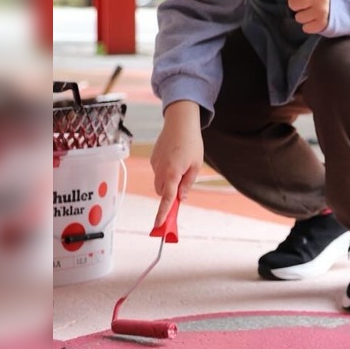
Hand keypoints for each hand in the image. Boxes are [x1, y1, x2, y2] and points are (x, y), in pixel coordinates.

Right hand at [149, 100, 203, 226]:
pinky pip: (158, 172)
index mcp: (172, 174)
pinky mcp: (153, 159)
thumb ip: (188, 183)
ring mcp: (155, 164)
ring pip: (160, 183)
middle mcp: (160, 171)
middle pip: (162, 193)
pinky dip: (166, 173)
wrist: (180, 123)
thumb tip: (182, 197)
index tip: (158, 225)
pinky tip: (176, 159)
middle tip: (182, 193)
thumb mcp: (196, 166)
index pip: (167, 199)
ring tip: (183, 168)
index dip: (163, 213)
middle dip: (170, 196)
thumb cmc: (192, 144)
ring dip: (168, 184)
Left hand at [287, 0, 330, 33]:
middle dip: (296, 5)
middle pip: (293, 3)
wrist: (342, 9)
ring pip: (298, 18)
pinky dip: (308, 26)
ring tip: (311, 13)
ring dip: (303, 17)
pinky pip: (305, 28)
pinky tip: (314, 21)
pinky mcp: (323, 24)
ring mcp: (322, 12)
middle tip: (304, 5)